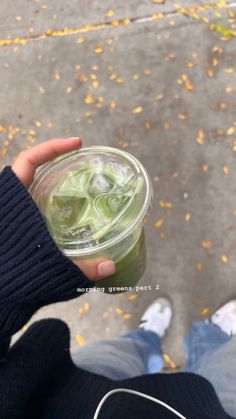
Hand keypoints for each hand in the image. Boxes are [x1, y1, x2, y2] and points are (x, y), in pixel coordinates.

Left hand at [12, 138, 115, 280]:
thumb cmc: (17, 279)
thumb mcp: (51, 269)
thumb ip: (82, 269)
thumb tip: (110, 266)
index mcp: (15, 204)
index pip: (28, 161)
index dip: (51, 147)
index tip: (77, 143)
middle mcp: (12, 205)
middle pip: (32, 170)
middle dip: (57, 160)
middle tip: (83, 161)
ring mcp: (16, 215)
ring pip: (34, 187)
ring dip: (54, 180)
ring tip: (79, 181)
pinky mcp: (19, 226)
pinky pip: (36, 204)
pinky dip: (52, 201)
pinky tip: (69, 209)